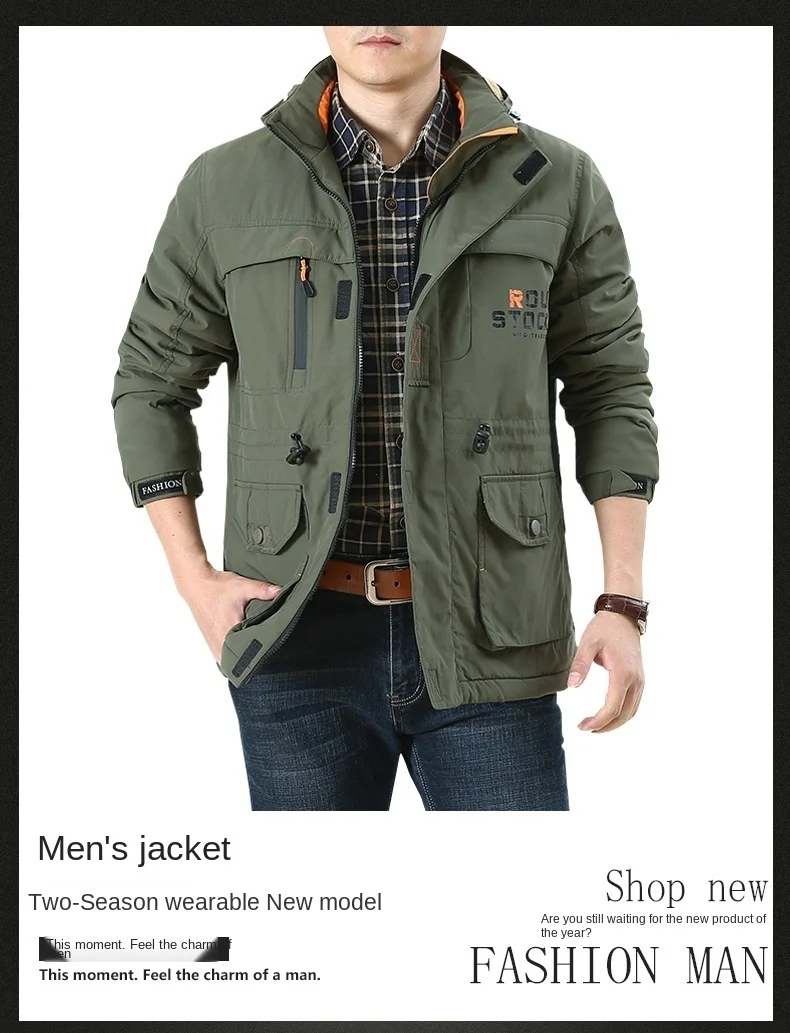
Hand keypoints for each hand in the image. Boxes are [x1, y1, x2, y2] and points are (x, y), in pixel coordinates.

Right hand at [179, 566, 281, 661]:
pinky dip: (232, 654)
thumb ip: (262, 590)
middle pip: (240, 661)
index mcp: (228, 631)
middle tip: (266, 649)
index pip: (247, 654)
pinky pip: (223, 657)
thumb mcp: (242, 586)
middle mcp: (219, 642)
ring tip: (255, 649)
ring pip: (231, 661)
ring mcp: (213, 645)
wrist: (196, 584)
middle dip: (253, 657)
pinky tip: (241, 648)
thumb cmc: (216, 587)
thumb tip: (280, 592)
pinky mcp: (211, 643)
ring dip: (242, 657)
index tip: (271, 652)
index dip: (261, 655)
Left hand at [566, 610, 644, 732]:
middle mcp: (635, 680)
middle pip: (623, 715)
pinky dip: (622, 714)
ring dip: (614, 723)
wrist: (623, 615)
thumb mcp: (588, 643)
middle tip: (585, 728)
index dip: (597, 721)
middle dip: (605, 727)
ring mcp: (640, 680)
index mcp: (622, 674)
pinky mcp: (639, 679)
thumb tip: (573, 686)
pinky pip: (634, 704)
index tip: (582, 726)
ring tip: (594, 726)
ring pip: (631, 712)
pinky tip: (608, 715)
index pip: (612, 708)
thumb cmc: (605, 628)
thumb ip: (580, 664)